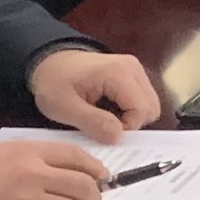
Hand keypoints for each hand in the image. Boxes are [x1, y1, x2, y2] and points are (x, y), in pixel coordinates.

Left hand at [29, 48, 159, 141]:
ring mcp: (135, 69)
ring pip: (150, 105)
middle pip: (151, 108)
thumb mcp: (63, 107)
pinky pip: (143, 100)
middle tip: (105, 125)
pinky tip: (110, 110)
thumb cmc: (52, 83)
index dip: (126, 128)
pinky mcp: (133, 73)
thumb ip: (92, 122)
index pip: (142, 110)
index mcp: (117, 73)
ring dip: (131, 118)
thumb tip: (118, 137)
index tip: (102, 130)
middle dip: (132, 124)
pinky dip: (130, 111)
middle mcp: (132, 68)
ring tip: (105, 117)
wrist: (48, 62)